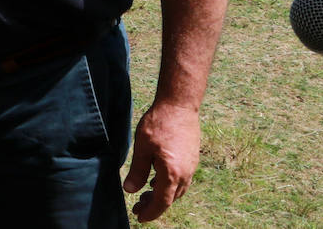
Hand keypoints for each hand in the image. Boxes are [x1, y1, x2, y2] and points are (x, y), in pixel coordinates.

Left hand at [123, 100, 201, 221]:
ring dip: (162, 196)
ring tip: (145, 195)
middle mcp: (186, 173)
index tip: (140, 217)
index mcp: (172, 173)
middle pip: (170, 198)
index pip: (162, 202)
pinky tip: (157, 180)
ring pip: (177, 190)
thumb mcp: (142, 147)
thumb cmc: (159, 124)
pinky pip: (181, 179)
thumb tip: (130, 190)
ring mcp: (191, 166)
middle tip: (137, 207)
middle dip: (154, 205)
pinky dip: (169, 185)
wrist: (179, 106)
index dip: (151, 212)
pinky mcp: (192, 158)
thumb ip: (137, 171)